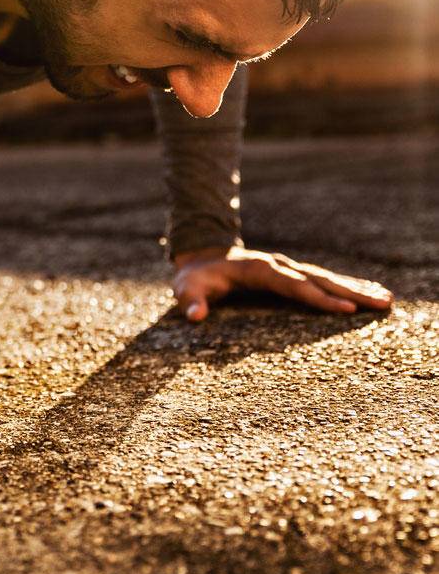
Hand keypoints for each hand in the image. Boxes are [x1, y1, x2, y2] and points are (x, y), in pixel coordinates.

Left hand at [171, 245, 393, 322]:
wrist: (201, 258)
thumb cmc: (195, 279)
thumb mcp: (186, 289)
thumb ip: (190, 302)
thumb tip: (195, 316)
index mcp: (257, 269)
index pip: (292, 285)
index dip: (318, 297)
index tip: (345, 309)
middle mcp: (278, 265)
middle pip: (317, 279)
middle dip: (350, 292)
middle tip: (381, 303)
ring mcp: (287, 268)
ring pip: (325, 278)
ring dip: (355, 288)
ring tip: (386, 299)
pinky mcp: (291, 274)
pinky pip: (321, 280)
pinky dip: (346, 286)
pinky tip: (369, 292)